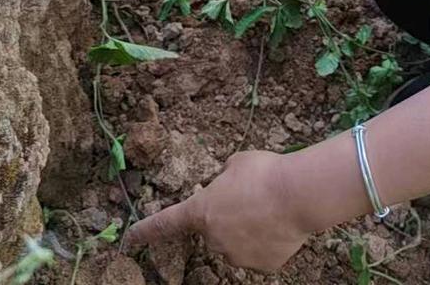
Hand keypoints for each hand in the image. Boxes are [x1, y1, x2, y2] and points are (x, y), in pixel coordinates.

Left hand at [123, 149, 309, 270]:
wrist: (299, 194)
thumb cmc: (265, 172)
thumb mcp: (238, 162)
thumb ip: (225, 176)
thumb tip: (228, 182)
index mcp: (202, 210)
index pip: (166, 223)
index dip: (146, 231)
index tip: (130, 239)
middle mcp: (214, 238)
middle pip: (215, 230)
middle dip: (229, 217)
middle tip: (253, 198)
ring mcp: (237, 256)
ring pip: (238, 243)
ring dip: (249, 230)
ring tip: (271, 209)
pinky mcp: (261, 266)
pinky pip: (260, 253)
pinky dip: (268, 242)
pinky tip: (280, 225)